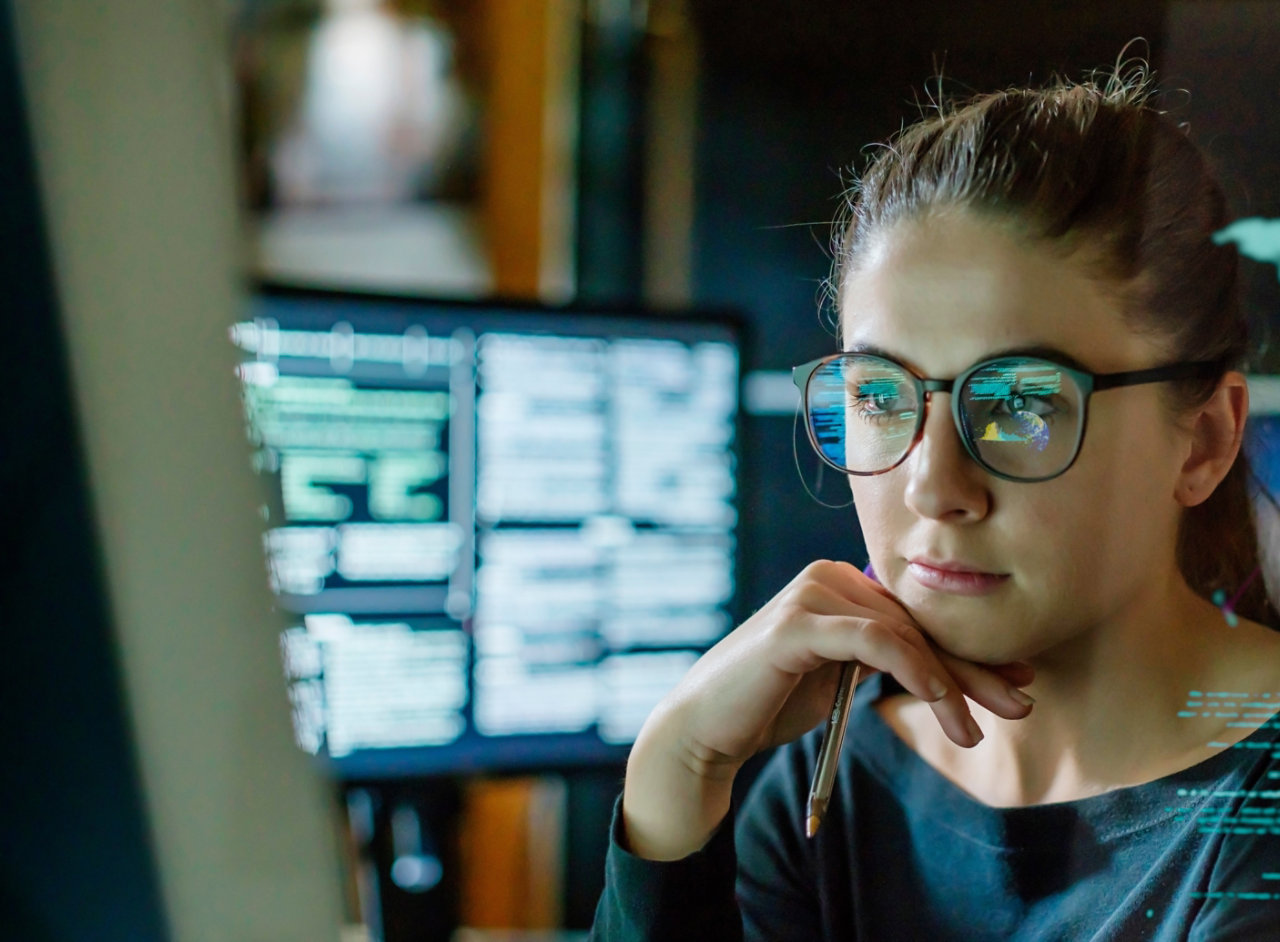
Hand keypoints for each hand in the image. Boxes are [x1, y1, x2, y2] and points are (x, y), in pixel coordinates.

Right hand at [621, 559, 1033, 858]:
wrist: (707, 731)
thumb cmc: (770, 705)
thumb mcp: (841, 678)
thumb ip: (883, 658)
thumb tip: (951, 669)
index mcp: (838, 584)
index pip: (916, 618)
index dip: (969, 651)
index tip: (1018, 682)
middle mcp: (826, 577)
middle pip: (917, 624)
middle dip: (973, 668)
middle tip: (1022, 704)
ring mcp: (810, 595)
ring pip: (902, 634)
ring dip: (949, 685)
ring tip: (973, 731)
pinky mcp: (797, 623)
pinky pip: (874, 641)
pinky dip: (915, 671)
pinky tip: (942, 704)